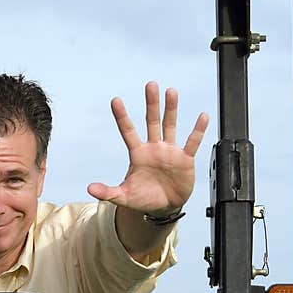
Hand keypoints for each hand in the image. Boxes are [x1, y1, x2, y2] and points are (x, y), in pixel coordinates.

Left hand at [87, 81, 208, 214]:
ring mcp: (170, 151)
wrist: (164, 207)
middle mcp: (154, 148)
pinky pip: (192, 142)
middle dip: (151, 104)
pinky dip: (198, 130)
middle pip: (151, 121)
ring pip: (170, 126)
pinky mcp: (185, 159)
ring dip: (171, 109)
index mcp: (138, 154)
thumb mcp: (124, 196)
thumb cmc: (143, 198)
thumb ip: (108, 192)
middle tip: (150, 85)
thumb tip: (90, 189)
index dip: (122, 116)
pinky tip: (203, 116)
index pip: (128, 131)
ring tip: (171, 92)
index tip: (115, 100)